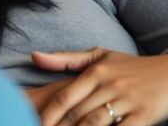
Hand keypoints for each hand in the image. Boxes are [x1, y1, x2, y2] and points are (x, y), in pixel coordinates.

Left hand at [33, 47, 167, 125]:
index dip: (47, 115)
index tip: (33, 123)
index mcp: (95, 72)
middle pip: (76, 113)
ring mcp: (127, 100)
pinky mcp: (144, 115)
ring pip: (94, 123)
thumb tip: (33, 57)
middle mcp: (109, 85)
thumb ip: (66, 59)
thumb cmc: (130, 66)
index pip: (64, 98)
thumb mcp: (100, 57)